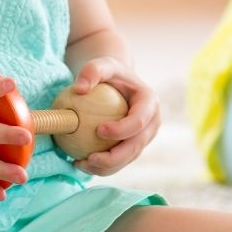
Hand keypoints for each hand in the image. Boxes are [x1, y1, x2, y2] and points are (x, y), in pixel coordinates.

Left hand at [68, 58, 159, 175]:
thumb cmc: (109, 73)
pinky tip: (80, 163)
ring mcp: (144, 138)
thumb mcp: (102, 64)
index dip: (121, 130)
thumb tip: (80, 89)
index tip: (98, 130)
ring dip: (106, 167)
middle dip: (114, 158)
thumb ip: (92, 71)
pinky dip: (102, 167)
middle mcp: (152, 124)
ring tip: (80, 164)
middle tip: (88, 159)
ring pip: (127, 159)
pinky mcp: (133, 147)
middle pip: (135, 147)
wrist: (116, 83)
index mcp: (150, 103)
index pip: (139, 121)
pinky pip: (119, 161)